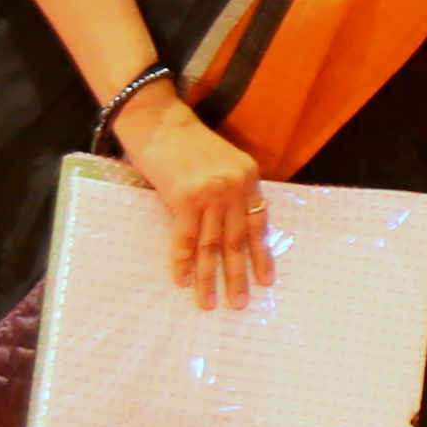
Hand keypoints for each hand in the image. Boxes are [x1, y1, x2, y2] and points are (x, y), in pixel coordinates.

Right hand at [116, 89, 265, 308]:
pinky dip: (183, 261)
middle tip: (239, 304)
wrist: (160, 122)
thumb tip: (232, 231)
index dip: (262, 256)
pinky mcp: (183, 198)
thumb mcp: (225, 163)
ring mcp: (210, 194)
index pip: (260, 225)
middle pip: (237, 240)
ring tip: (210, 303)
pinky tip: (183, 281)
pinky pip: (185, 237)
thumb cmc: (189, 144)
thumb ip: (233, 192)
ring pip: (212, 244)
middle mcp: (235, 188)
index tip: (265, 283)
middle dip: (238, 275)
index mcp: (249, 178)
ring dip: (210, 277)